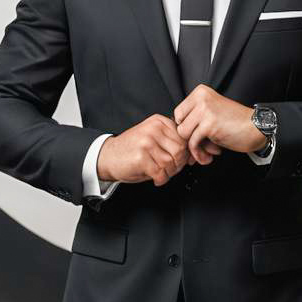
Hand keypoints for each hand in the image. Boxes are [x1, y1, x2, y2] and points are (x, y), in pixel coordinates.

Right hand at [96, 114, 223, 187]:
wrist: (107, 156)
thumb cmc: (132, 150)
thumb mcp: (153, 138)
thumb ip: (172, 142)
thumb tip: (194, 154)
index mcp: (159, 122)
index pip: (184, 138)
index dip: (185, 153)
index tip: (181, 161)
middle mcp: (153, 129)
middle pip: (180, 150)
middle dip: (178, 164)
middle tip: (170, 169)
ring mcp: (147, 142)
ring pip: (171, 162)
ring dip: (169, 173)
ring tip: (161, 173)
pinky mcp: (141, 157)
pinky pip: (161, 172)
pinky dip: (161, 179)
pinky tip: (155, 177)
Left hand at [174, 84, 264, 160]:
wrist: (257, 127)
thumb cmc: (236, 121)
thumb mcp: (212, 112)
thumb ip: (196, 117)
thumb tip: (178, 132)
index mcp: (201, 92)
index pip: (178, 112)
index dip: (185, 127)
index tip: (194, 136)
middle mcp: (201, 98)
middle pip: (179, 123)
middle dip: (188, 138)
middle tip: (200, 145)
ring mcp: (205, 111)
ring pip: (183, 133)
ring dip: (193, 147)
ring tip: (206, 151)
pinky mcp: (209, 125)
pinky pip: (193, 143)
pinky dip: (199, 153)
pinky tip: (207, 156)